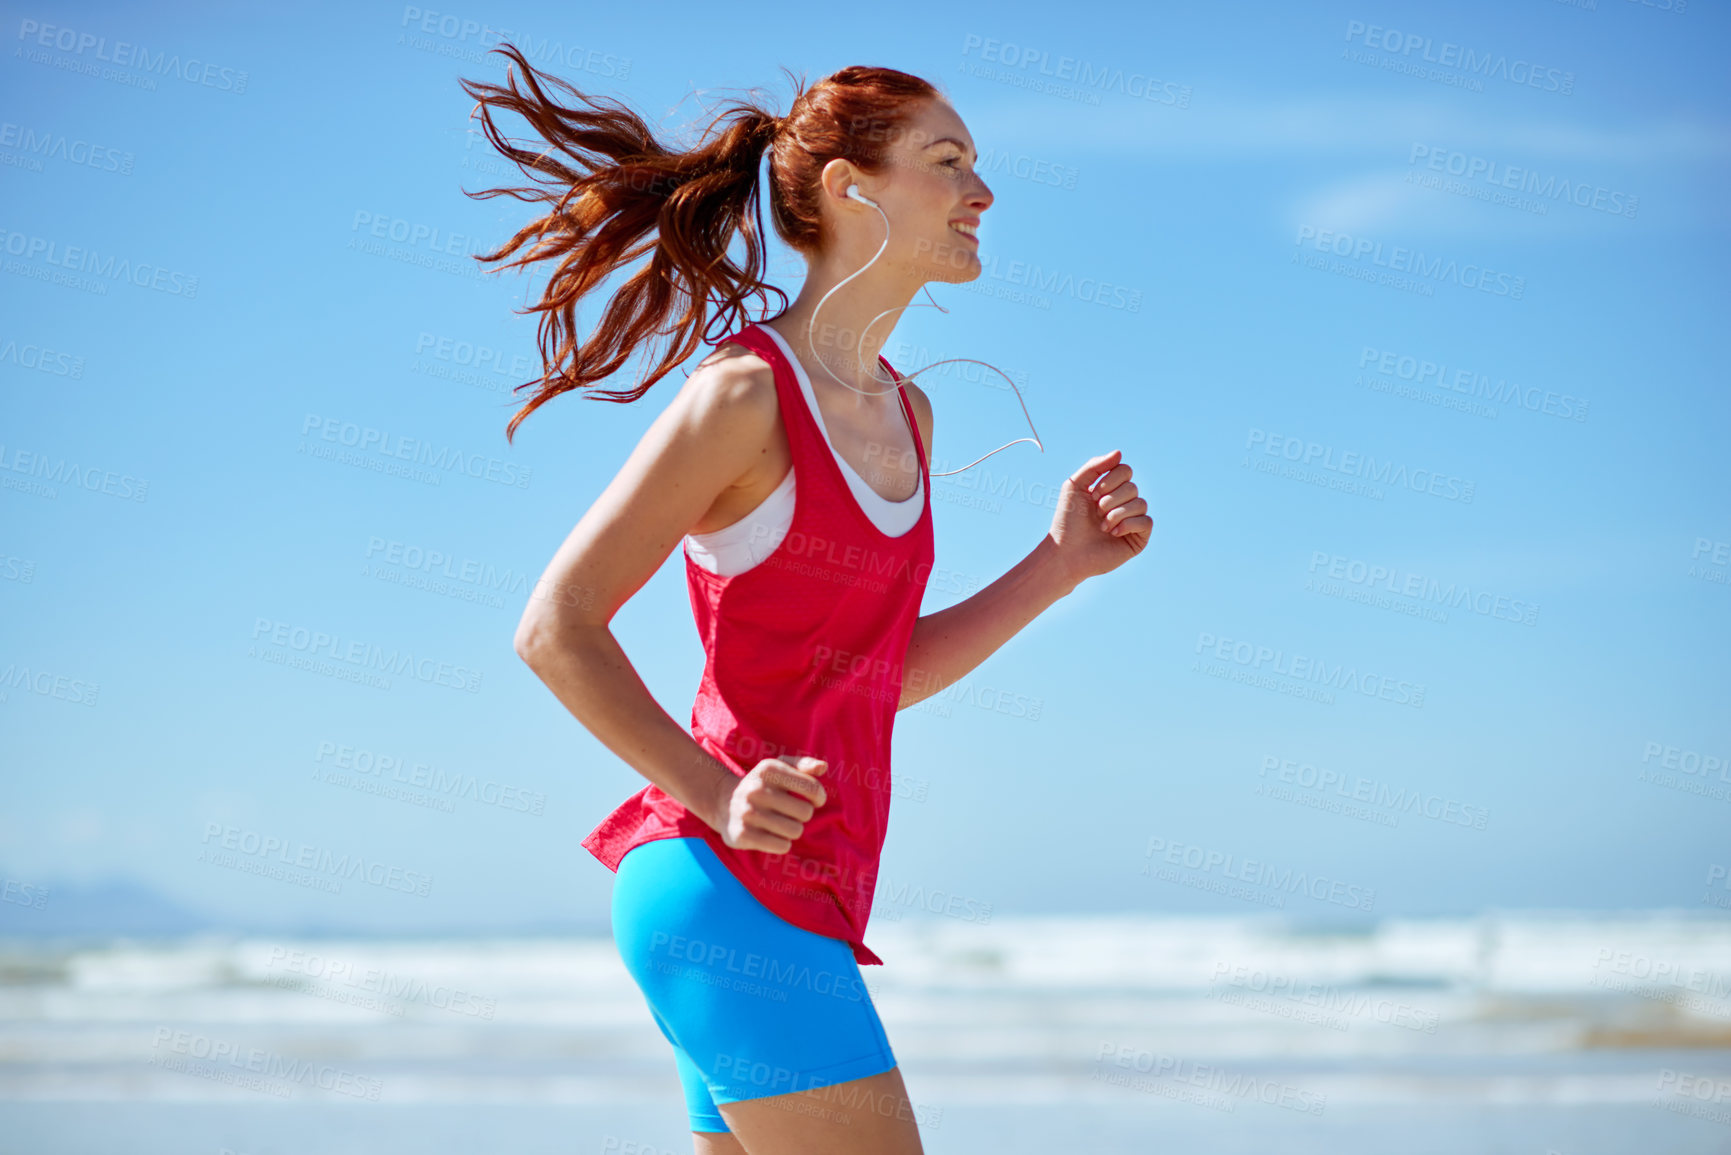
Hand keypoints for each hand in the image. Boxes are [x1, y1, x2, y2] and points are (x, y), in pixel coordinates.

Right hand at [709, 756, 828, 854]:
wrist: (723, 803)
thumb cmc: (762, 785)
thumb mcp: (779, 768)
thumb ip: (804, 764)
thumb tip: (823, 766)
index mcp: (769, 769)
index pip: (812, 788)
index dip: (819, 797)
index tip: (814, 800)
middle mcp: (757, 789)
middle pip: (806, 813)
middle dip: (802, 815)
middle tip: (790, 813)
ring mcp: (748, 813)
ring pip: (795, 831)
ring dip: (792, 830)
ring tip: (780, 823)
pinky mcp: (742, 834)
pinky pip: (782, 846)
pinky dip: (781, 843)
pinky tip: (770, 835)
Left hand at [1050, 449, 1150, 585]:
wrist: (1066, 552)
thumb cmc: (1068, 520)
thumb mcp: (1075, 485)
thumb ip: (1095, 466)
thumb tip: (1119, 452)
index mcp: (1111, 490)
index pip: (1125, 470)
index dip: (1110, 479)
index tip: (1093, 494)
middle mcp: (1124, 503)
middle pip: (1132, 487)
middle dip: (1111, 499)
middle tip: (1096, 511)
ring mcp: (1133, 521)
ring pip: (1140, 503)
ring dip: (1117, 513)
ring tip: (1102, 526)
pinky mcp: (1138, 538)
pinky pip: (1146, 521)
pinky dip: (1128, 524)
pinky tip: (1113, 533)